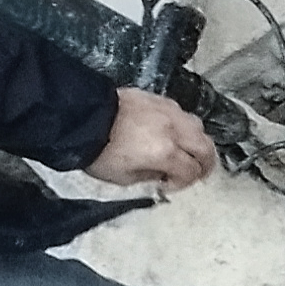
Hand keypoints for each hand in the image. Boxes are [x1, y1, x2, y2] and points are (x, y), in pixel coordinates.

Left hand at [87, 88, 218, 189]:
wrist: (78, 118)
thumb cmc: (96, 149)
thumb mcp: (123, 178)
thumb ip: (150, 177)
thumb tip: (162, 176)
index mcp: (164, 152)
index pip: (192, 171)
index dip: (184, 183)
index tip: (169, 186)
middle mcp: (172, 130)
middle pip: (206, 148)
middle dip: (204, 164)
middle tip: (196, 172)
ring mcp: (167, 111)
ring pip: (198, 127)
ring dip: (197, 142)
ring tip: (188, 151)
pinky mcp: (157, 99)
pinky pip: (182, 113)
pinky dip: (183, 126)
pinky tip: (172, 132)